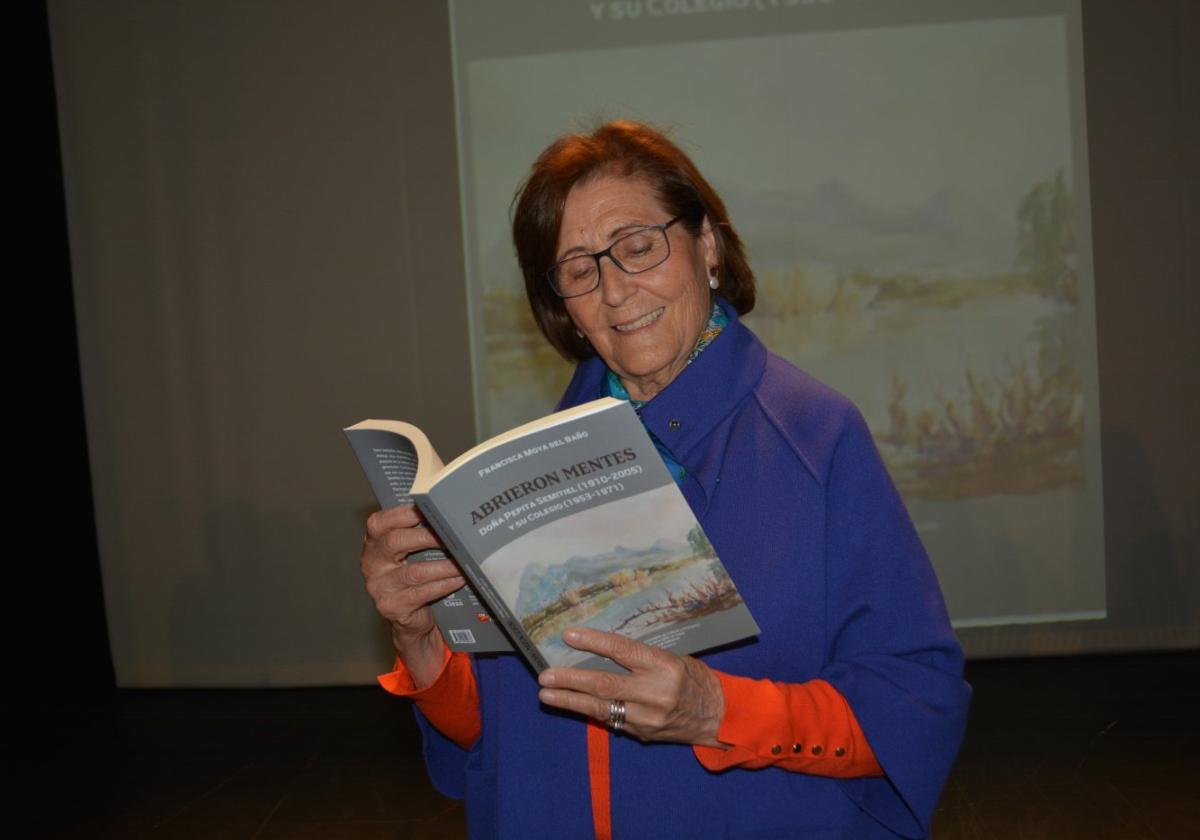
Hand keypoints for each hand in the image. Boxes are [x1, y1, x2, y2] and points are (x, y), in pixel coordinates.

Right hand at [361, 505, 465, 686]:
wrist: (409, 618)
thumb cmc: (411, 576)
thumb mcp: (407, 554)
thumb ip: (415, 534)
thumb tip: (446, 514)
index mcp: (373, 544)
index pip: (379, 523)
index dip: (402, 514)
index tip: (426, 508)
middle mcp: (371, 564)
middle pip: (395, 542)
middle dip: (426, 536)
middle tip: (451, 534)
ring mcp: (379, 587)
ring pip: (415, 572)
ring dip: (444, 565)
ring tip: (463, 560)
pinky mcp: (392, 606)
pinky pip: (422, 593)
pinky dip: (444, 584)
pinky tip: (459, 578)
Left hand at [536, 627, 725, 746]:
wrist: (719, 717)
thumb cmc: (695, 680)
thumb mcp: (674, 658)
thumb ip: (641, 657)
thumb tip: (602, 648)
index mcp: (664, 666)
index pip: (623, 651)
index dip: (594, 642)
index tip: (569, 636)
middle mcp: (654, 693)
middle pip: (605, 684)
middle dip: (571, 679)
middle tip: (545, 675)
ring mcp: (647, 717)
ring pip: (601, 708)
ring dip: (570, 701)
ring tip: (546, 694)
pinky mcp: (642, 733)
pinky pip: (611, 719)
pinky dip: (590, 711)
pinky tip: (571, 704)